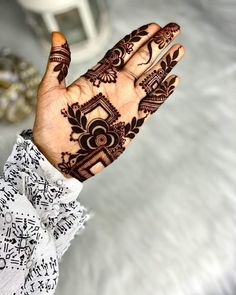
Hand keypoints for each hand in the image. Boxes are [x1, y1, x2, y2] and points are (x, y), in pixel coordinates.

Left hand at [33, 22, 183, 181]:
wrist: (60, 157)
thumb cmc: (51, 126)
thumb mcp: (50, 92)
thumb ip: (57, 64)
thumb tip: (57, 34)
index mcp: (98, 78)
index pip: (122, 51)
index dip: (138, 38)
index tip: (154, 26)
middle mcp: (115, 88)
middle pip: (141, 61)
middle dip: (158, 44)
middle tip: (174, 28)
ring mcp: (125, 105)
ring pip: (150, 80)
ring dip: (165, 65)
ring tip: (179, 50)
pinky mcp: (132, 123)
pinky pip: (152, 105)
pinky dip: (163, 93)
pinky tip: (174, 80)